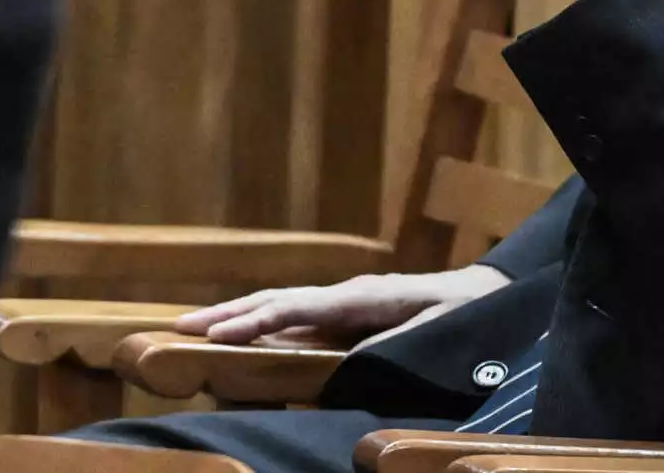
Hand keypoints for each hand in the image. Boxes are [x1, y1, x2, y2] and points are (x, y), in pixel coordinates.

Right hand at [173, 264, 508, 349]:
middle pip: (279, 301)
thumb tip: (339, 371)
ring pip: (282, 305)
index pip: (299, 308)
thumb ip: (386, 350)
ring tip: (193, 330)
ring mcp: (343, 301)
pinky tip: (240, 337)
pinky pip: (296, 317)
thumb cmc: (461, 314)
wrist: (484, 292)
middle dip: (230, 314)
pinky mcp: (345, 312)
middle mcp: (346, 295)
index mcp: (363, 298)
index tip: (219, 334)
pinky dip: (261, 322)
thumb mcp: (432, 334)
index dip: (258, 322)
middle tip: (178, 328)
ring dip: (238, 316)